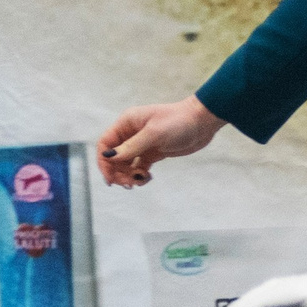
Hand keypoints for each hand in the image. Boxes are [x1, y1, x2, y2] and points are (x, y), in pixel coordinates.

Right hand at [98, 96, 224, 186]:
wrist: (202, 122)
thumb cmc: (179, 122)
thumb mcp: (154, 134)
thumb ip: (131, 147)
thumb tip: (109, 156)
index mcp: (127, 123)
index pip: (105, 144)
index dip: (104, 162)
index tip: (110, 178)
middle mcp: (131, 133)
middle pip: (114, 157)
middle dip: (118, 172)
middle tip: (130, 184)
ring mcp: (142, 144)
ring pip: (125, 164)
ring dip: (129, 176)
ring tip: (141, 180)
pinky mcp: (152, 153)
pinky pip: (138, 167)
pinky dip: (140, 175)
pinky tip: (147, 178)